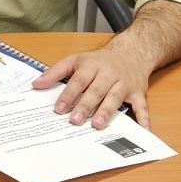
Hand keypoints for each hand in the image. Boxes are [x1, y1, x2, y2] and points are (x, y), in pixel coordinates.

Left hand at [34, 47, 153, 128]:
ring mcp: (124, 84)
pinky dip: (143, 118)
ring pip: (115, 98)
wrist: (132, 51)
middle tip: (74, 120)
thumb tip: (36, 84)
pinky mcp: (137, 92)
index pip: (78, 81)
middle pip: (96, 90)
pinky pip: (141, 106)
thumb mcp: (75, 60)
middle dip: (85, 105)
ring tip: (97, 124)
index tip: (59, 109)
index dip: (68, 95)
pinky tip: (143, 130)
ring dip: (107, 111)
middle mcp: (108, 74)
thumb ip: (55, 72)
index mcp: (92, 66)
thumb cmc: (99, 60)